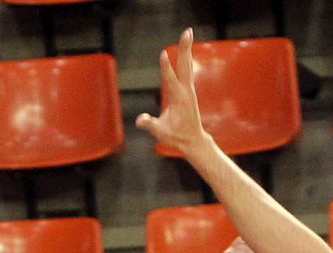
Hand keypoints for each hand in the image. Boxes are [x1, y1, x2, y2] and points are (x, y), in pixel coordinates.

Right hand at [135, 28, 209, 156]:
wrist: (193, 140)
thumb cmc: (176, 137)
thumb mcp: (161, 133)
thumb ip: (150, 125)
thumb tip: (139, 120)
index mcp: (178, 100)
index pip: (170, 80)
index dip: (166, 68)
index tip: (163, 54)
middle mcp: (186, 91)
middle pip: (184, 65)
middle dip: (184, 48)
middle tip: (187, 32)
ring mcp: (189, 89)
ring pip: (187, 64)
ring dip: (186, 48)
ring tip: (187, 32)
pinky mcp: (189, 89)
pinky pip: (188, 69)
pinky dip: (186, 57)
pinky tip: (186, 49)